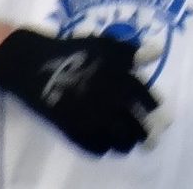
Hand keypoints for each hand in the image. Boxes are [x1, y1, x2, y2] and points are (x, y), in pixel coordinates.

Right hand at [0, 28, 159, 154]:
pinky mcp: (73, 131)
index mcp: (119, 79)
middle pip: (136, 126)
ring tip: (129, 143)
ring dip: (127, 144)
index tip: (156, 110)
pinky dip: (104, 148)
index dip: (152, 105)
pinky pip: (95, 147)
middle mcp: (109, 102)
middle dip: (145, 133)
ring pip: (119, 141)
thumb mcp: (104, 44)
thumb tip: (158, 52)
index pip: (145, 98)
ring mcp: (91, 118)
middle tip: (149, 138)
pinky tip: (107, 144)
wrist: (34, 64)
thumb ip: (131, 52)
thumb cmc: (73, 51)